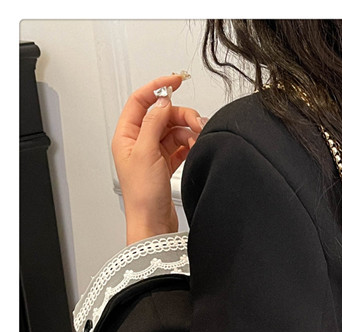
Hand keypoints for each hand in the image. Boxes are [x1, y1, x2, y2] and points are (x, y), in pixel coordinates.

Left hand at [112, 74, 205, 244]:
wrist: (152, 223)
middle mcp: (139, 142)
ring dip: (188, 132)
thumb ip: (154, 124)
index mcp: (126, 136)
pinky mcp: (166, 165)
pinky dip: (190, 144)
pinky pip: (180, 146)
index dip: (158, 87)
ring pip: (174, 130)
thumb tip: (162, 102)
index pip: (141, 101)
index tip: (176, 81)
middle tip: (197, 122)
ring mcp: (153, 154)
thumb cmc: (142, 196)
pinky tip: (196, 147)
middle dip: (181, 115)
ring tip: (198, 140)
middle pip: (162, 115)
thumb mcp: (146, 153)